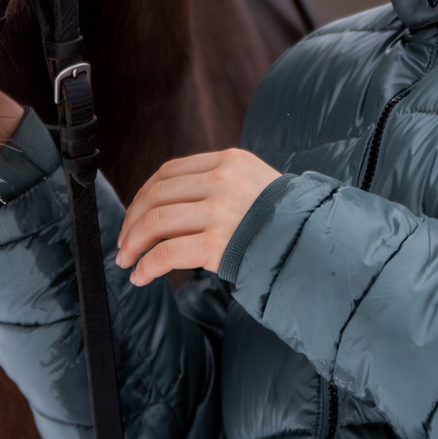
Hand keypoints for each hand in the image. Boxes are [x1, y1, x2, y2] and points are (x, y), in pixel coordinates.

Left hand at [115, 149, 282, 285]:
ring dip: (133, 243)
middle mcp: (221, 181)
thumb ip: (217, 184)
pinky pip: (167, 253)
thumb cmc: (283, 220)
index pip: (170, 171)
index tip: (134, 216)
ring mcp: (219, 211)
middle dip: (132, 221)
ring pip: (156, 221)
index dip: (143, 194)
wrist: (314, 244)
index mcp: (227, 161)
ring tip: (127, 261)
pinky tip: (141, 277)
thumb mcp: (253, 183)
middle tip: (123, 243)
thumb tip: (167, 205)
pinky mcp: (218, 243)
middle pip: (157, 195)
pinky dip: (147, 266)